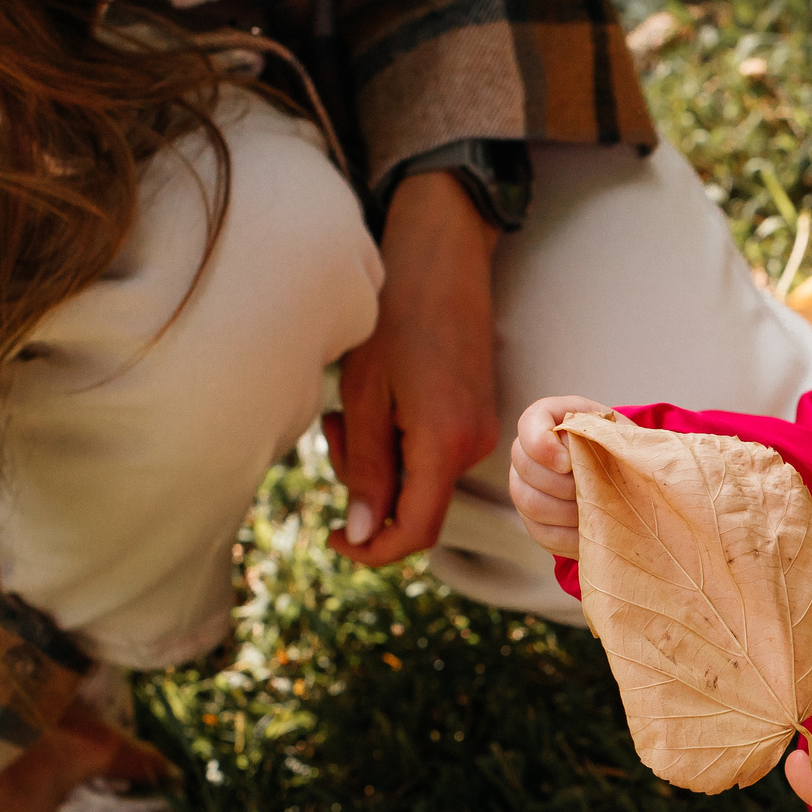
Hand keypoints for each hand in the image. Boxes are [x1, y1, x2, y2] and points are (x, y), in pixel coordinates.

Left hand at [328, 169, 503, 565]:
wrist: (441, 260)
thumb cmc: (394, 318)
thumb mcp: (363, 397)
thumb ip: (363, 470)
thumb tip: (360, 536)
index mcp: (444, 445)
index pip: (414, 532)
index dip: (371, 551)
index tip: (333, 538)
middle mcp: (474, 446)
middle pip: (415, 508)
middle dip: (366, 490)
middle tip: (330, 431)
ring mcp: (481, 432)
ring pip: (421, 482)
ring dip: (377, 461)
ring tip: (349, 409)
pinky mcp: (477, 418)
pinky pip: (433, 456)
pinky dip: (398, 445)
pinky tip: (379, 403)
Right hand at [506, 394, 616, 558]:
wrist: (625, 479)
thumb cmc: (623, 449)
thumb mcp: (624, 435)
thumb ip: (612, 434)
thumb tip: (607, 445)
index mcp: (553, 419)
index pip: (530, 423)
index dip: (541, 444)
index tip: (567, 463)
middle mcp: (529, 451)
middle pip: (524, 467)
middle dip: (561, 484)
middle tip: (593, 491)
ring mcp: (526, 487)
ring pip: (529, 502)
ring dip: (566, 511)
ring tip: (597, 512)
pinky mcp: (534, 521)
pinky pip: (541, 532)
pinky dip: (568, 536)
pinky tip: (591, 532)